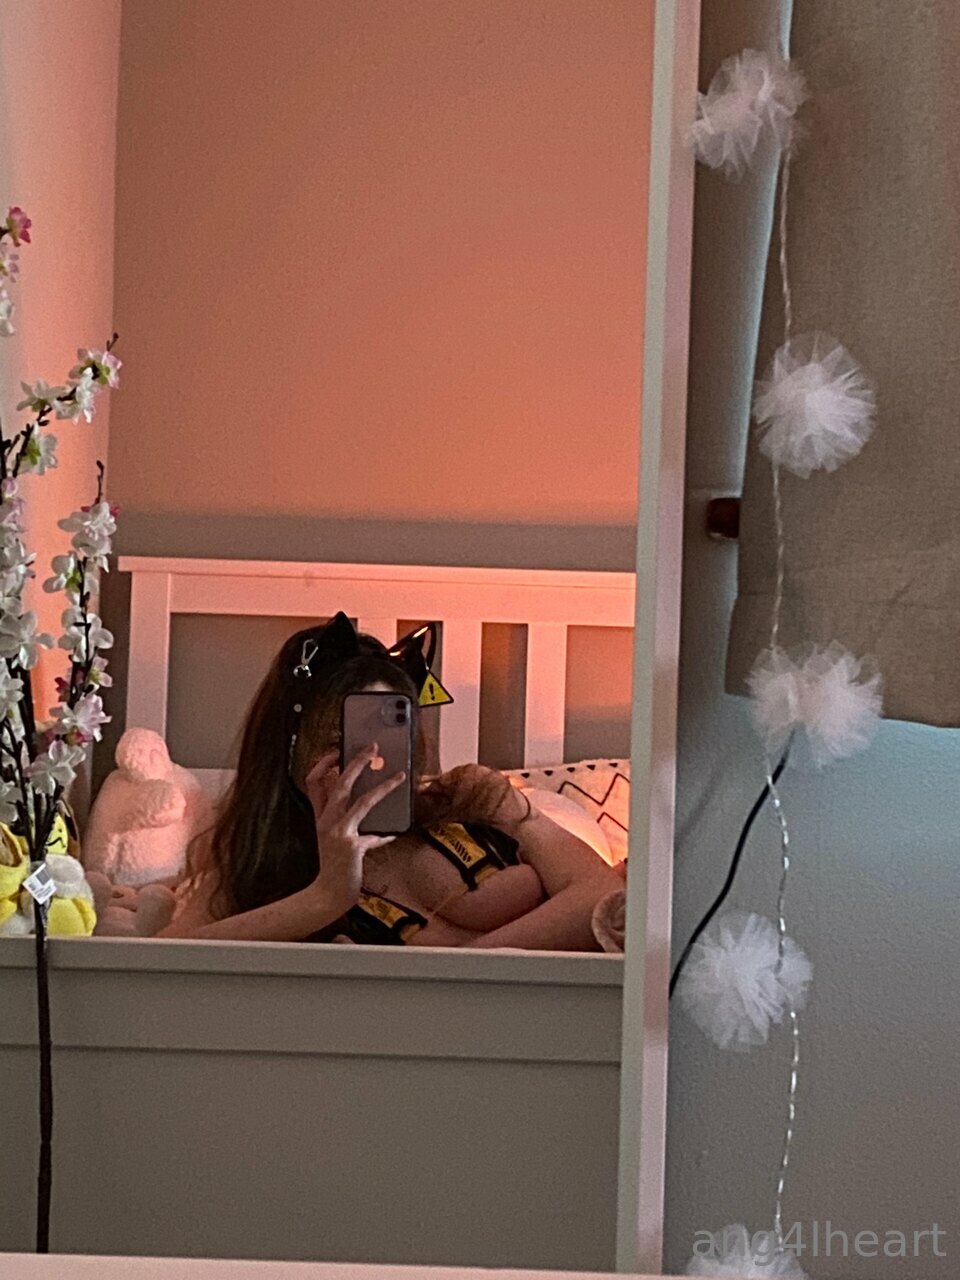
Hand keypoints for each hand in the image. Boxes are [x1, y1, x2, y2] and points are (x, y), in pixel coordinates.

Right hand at [304, 747, 405, 912]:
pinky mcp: (351, 844)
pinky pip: (373, 829)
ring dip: (382, 785)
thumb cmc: (336, 866)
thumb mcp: (338, 841)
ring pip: (359, 799)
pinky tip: (396, 831)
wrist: (329, 894)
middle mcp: (326, 820)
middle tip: (373, 748)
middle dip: (356, 761)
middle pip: (338, 782)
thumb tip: (378, 816)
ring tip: (399, 776)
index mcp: (321, 816)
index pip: (312, 781)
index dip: (323, 763)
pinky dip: (386, 829)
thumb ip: (354, 826)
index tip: (337, 752)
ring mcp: (337, 831)